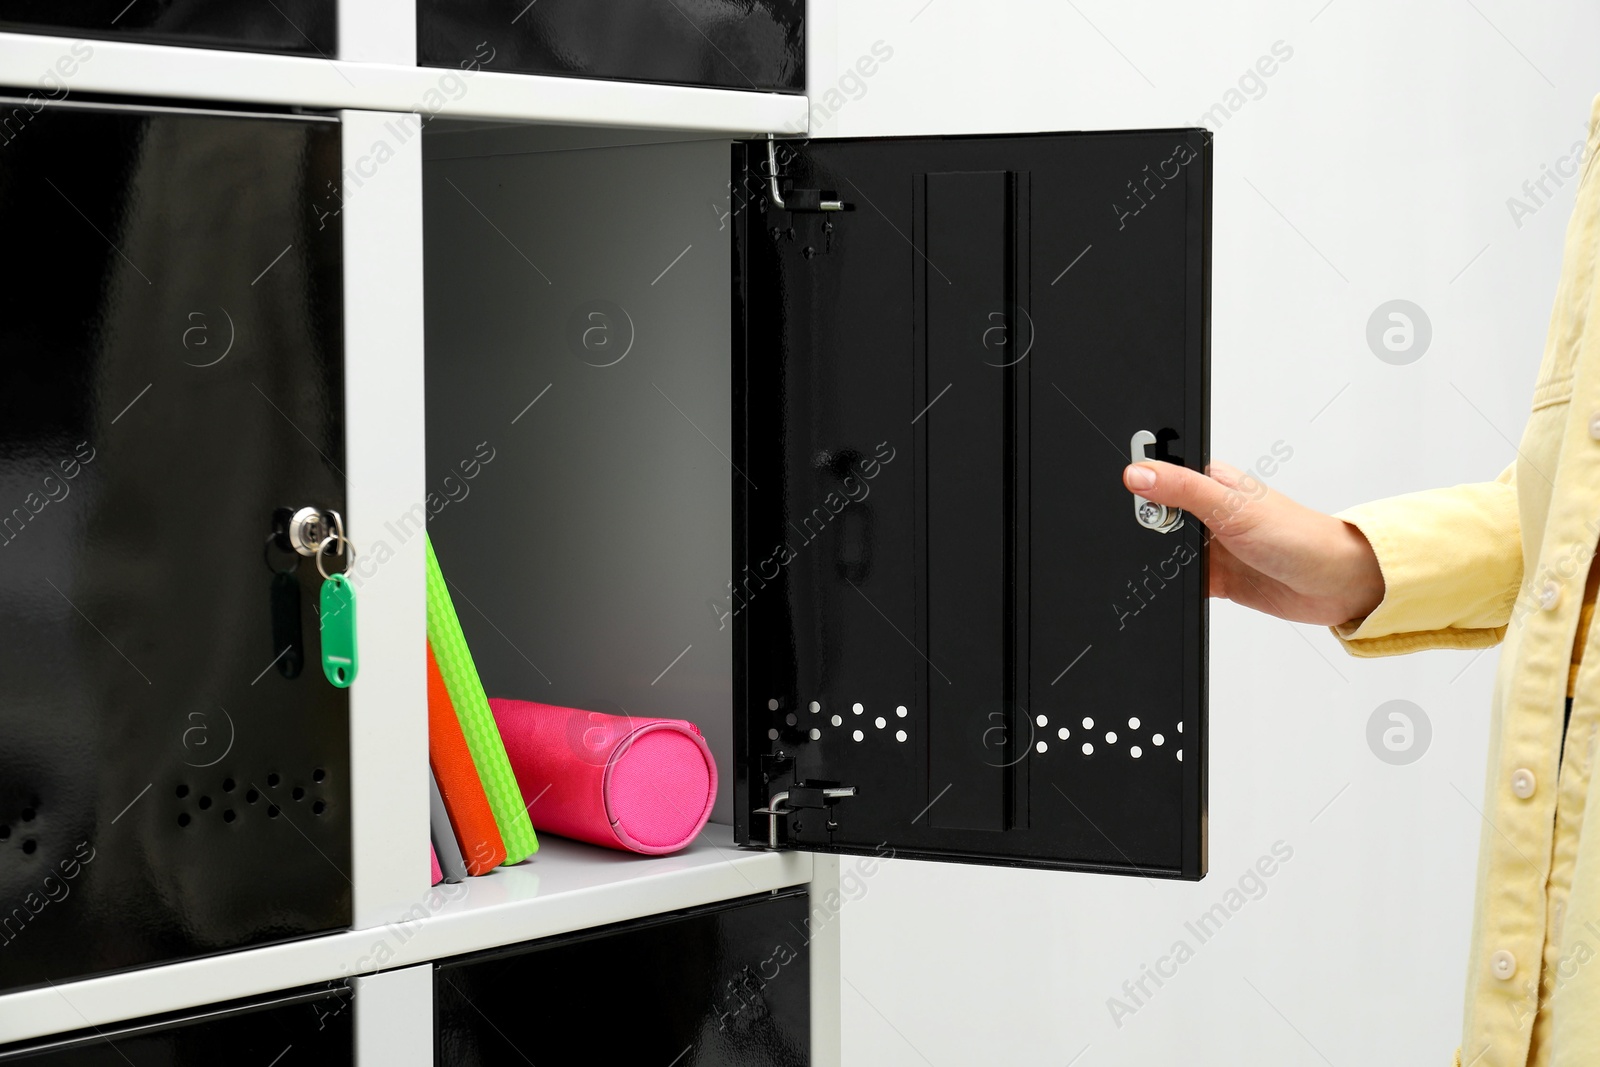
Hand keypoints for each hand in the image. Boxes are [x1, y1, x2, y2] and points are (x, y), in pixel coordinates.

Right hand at [1122, 460, 1384, 626]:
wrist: (1337, 585)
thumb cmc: (1301, 536)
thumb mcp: (1231, 507)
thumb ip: (1182, 489)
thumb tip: (1137, 474)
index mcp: (1210, 482)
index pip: (1160, 476)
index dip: (1140, 485)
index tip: (1124, 495)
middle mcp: (1207, 512)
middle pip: (1156, 517)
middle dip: (1146, 528)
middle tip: (1152, 536)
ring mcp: (1210, 547)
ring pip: (1164, 552)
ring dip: (1160, 559)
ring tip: (1170, 560)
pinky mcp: (1214, 578)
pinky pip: (1179, 582)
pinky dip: (1173, 586)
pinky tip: (1177, 585)